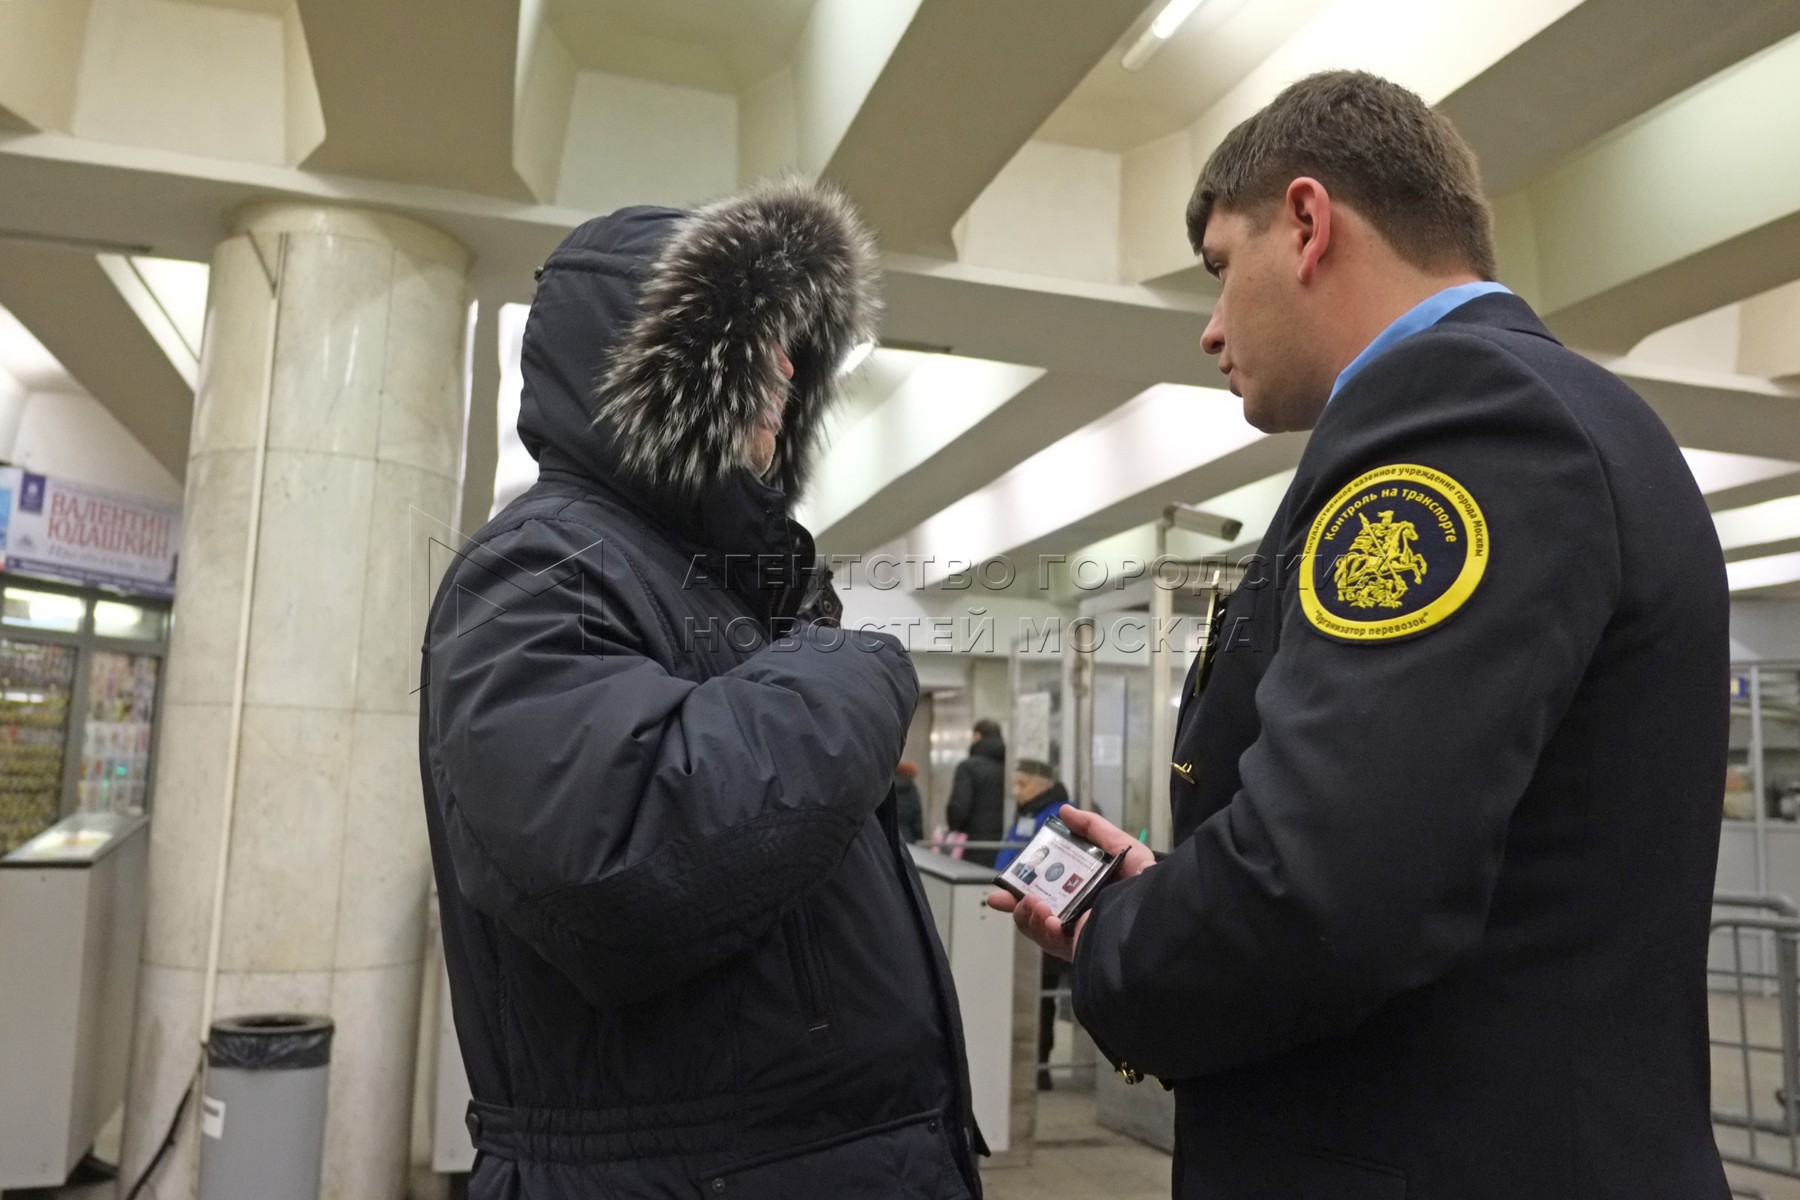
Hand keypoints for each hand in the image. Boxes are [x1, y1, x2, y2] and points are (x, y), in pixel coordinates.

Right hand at [988, 806, 1156, 961]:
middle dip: (1015, 903)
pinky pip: (1048, 940)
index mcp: (1087, 891)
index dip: (1025, 884)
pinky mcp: (1076, 950)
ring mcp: (1075, 933)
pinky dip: (1044, 928)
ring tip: (1039, 903)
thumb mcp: (1122, 847)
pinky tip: (1053, 920)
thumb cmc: (1146, 885)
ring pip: (1035, 925)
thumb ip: (1093, 828)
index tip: (1005, 882)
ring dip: (1029, 912)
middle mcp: (1079, 913)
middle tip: (1001, 896)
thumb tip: (1064, 811)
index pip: (1051, 888)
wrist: (1156, 921)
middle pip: (1035, 909)